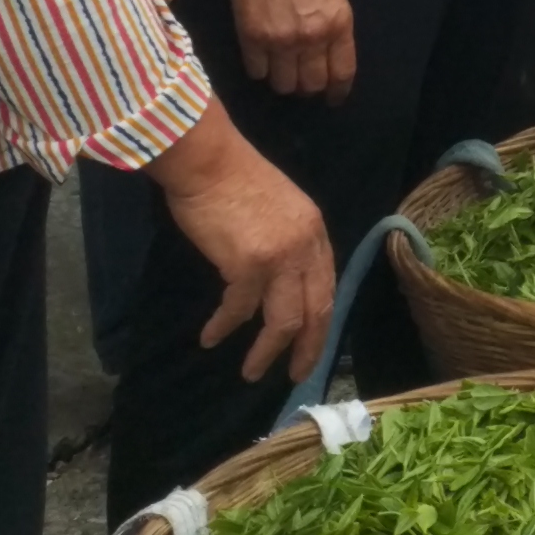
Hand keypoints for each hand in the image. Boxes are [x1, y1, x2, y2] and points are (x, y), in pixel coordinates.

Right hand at [148, 111, 335, 384]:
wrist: (207, 159)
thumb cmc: (233, 178)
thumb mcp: (278, 207)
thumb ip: (287, 239)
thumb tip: (278, 276)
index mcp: (315, 230)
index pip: (326, 285)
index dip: (319, 319)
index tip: (310, 342)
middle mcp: (306, 246)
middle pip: (315, 309)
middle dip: (307, 347)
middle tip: (296, 375)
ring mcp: (281, 257)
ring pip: (283, 320)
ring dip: (267, 352)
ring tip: (252, 373)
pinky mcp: (249, 265)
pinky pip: (239, 309)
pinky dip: (224, 327)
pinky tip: (210, 337)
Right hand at [231, 0, 357, 101]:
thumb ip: (337, 31)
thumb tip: (330, 61)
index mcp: (338, 26)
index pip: (341, 74)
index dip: (337, 92)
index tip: (332, 98)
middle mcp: (311, 39)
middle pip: (312, 85)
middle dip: (310, 88)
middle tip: (305, 80)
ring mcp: (280, 41)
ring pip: (284, 85)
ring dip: (285, 82)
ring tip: (283, 71)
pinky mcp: (252, 38)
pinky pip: (257, 72)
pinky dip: (261, 71)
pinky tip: (263, 60)